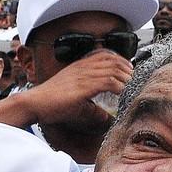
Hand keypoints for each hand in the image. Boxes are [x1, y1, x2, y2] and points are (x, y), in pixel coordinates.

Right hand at [17, 49, 132, 125]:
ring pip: (114, 70)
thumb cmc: (52, 103)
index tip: (129, 72)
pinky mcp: (84, 86)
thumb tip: (107, 116)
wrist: (35, 103)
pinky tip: (123, 95)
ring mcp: (83, 75)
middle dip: (128, 69)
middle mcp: (83, 67)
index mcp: (80, 66)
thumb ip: (91, 102)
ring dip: (126, 79)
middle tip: (135, 81)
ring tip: (133, 88)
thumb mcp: (74, 98)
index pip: (105, 54)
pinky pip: (108, 82)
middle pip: (113, 60)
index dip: (121, 60)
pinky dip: (120, 87)